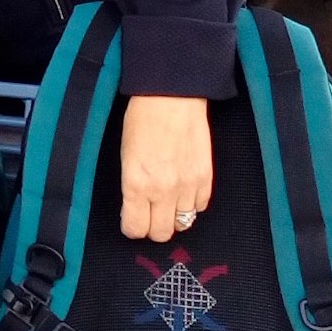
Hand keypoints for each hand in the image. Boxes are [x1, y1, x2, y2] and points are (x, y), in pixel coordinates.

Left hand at [119, 95, 212, 240]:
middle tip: (149, 216)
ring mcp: (187, 186)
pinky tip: (183, 192)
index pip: (135, 228)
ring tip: (167, 203)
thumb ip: (131, 185)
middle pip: (161, 233)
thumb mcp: (126, 155)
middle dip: (152, 228)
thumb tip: (134, 206)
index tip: (131, 221)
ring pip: (183, 223)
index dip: (132, 228)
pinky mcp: (205, 178)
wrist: (171, 97)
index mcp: (136, 184)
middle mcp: (162, 191)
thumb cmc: (142, 120)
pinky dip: (191, 204)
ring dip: (173, 217)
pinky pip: (200, 207)